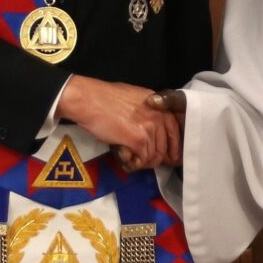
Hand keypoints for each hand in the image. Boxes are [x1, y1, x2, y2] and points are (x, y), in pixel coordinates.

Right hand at [58, 75, 179, 169]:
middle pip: (164, 147)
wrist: (88, 99)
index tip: (169, 156)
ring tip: (129, 160)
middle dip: (153, 158)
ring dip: (141, 163)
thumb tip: (149, 129)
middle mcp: (158, 116)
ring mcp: (149, 129)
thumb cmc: (104, 98)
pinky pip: (142, 160)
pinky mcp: (138, 141)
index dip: (172, 146)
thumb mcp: (135, 98)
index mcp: (159, 105)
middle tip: (139, 161)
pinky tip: (126, 161)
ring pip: (152, 156)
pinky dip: (133, 164)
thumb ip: (147, 112)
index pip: (174, 131)